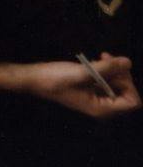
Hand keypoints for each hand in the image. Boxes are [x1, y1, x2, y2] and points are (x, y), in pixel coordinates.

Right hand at [22, 55, 141, 118]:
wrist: (33, 79)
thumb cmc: (55, 80)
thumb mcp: (82, 73)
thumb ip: (106, 68)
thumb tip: (128, 62)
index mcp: (102, 109)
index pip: (132, 101)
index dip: (129, 84)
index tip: (116, 69)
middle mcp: (102, 107)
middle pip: (126, 92)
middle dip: (121, 74)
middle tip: (107, 58)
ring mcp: (96, 99)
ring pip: (117, 85)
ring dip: (112, 70)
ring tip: (100, 57)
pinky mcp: (90, 91)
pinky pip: (106, 82)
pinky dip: (105, 71)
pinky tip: (95, 61)